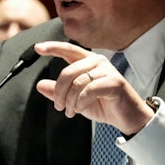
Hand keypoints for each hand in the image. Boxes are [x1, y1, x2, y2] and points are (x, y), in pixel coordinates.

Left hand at [34, 41, 153, 135]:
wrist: (126, 118)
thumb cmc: (104, 105)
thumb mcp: (76, 99)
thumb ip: (59, 92)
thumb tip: (40, 85)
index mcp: (88, 62)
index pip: (68, 50)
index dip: (53, 47)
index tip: (38, 48)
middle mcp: (98, 62)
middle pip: (68, 71)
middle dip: (59, 92)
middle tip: (59, 107)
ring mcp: (107, 70)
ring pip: (77, 82)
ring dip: (70, 101)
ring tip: (71, 111)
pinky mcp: (114, 82)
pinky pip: (88, 90)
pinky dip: (80, 102)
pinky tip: (80, 109)